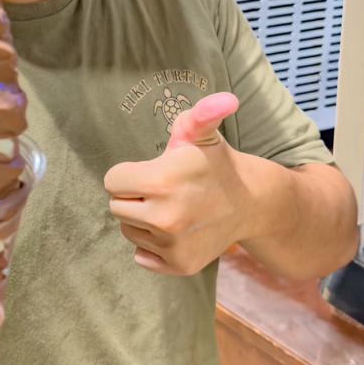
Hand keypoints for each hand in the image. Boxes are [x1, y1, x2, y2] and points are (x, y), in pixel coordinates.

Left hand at [103, 92, 265, 275]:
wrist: (251, 203)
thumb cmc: (215, 163)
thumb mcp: (202, 133)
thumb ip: (201, 113)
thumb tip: (227, 98)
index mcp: (161, 181)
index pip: (112, 181)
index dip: (129, 174)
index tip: (152, 172)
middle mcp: (164, 218)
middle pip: (116, 207)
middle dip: (134, 197)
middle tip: (164, 191)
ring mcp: (172, 245)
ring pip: (128, 231)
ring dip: (142, 221)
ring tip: (172, 209)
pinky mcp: (179, 265)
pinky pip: (142, 256)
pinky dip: (153, 246)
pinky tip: (176, 232)